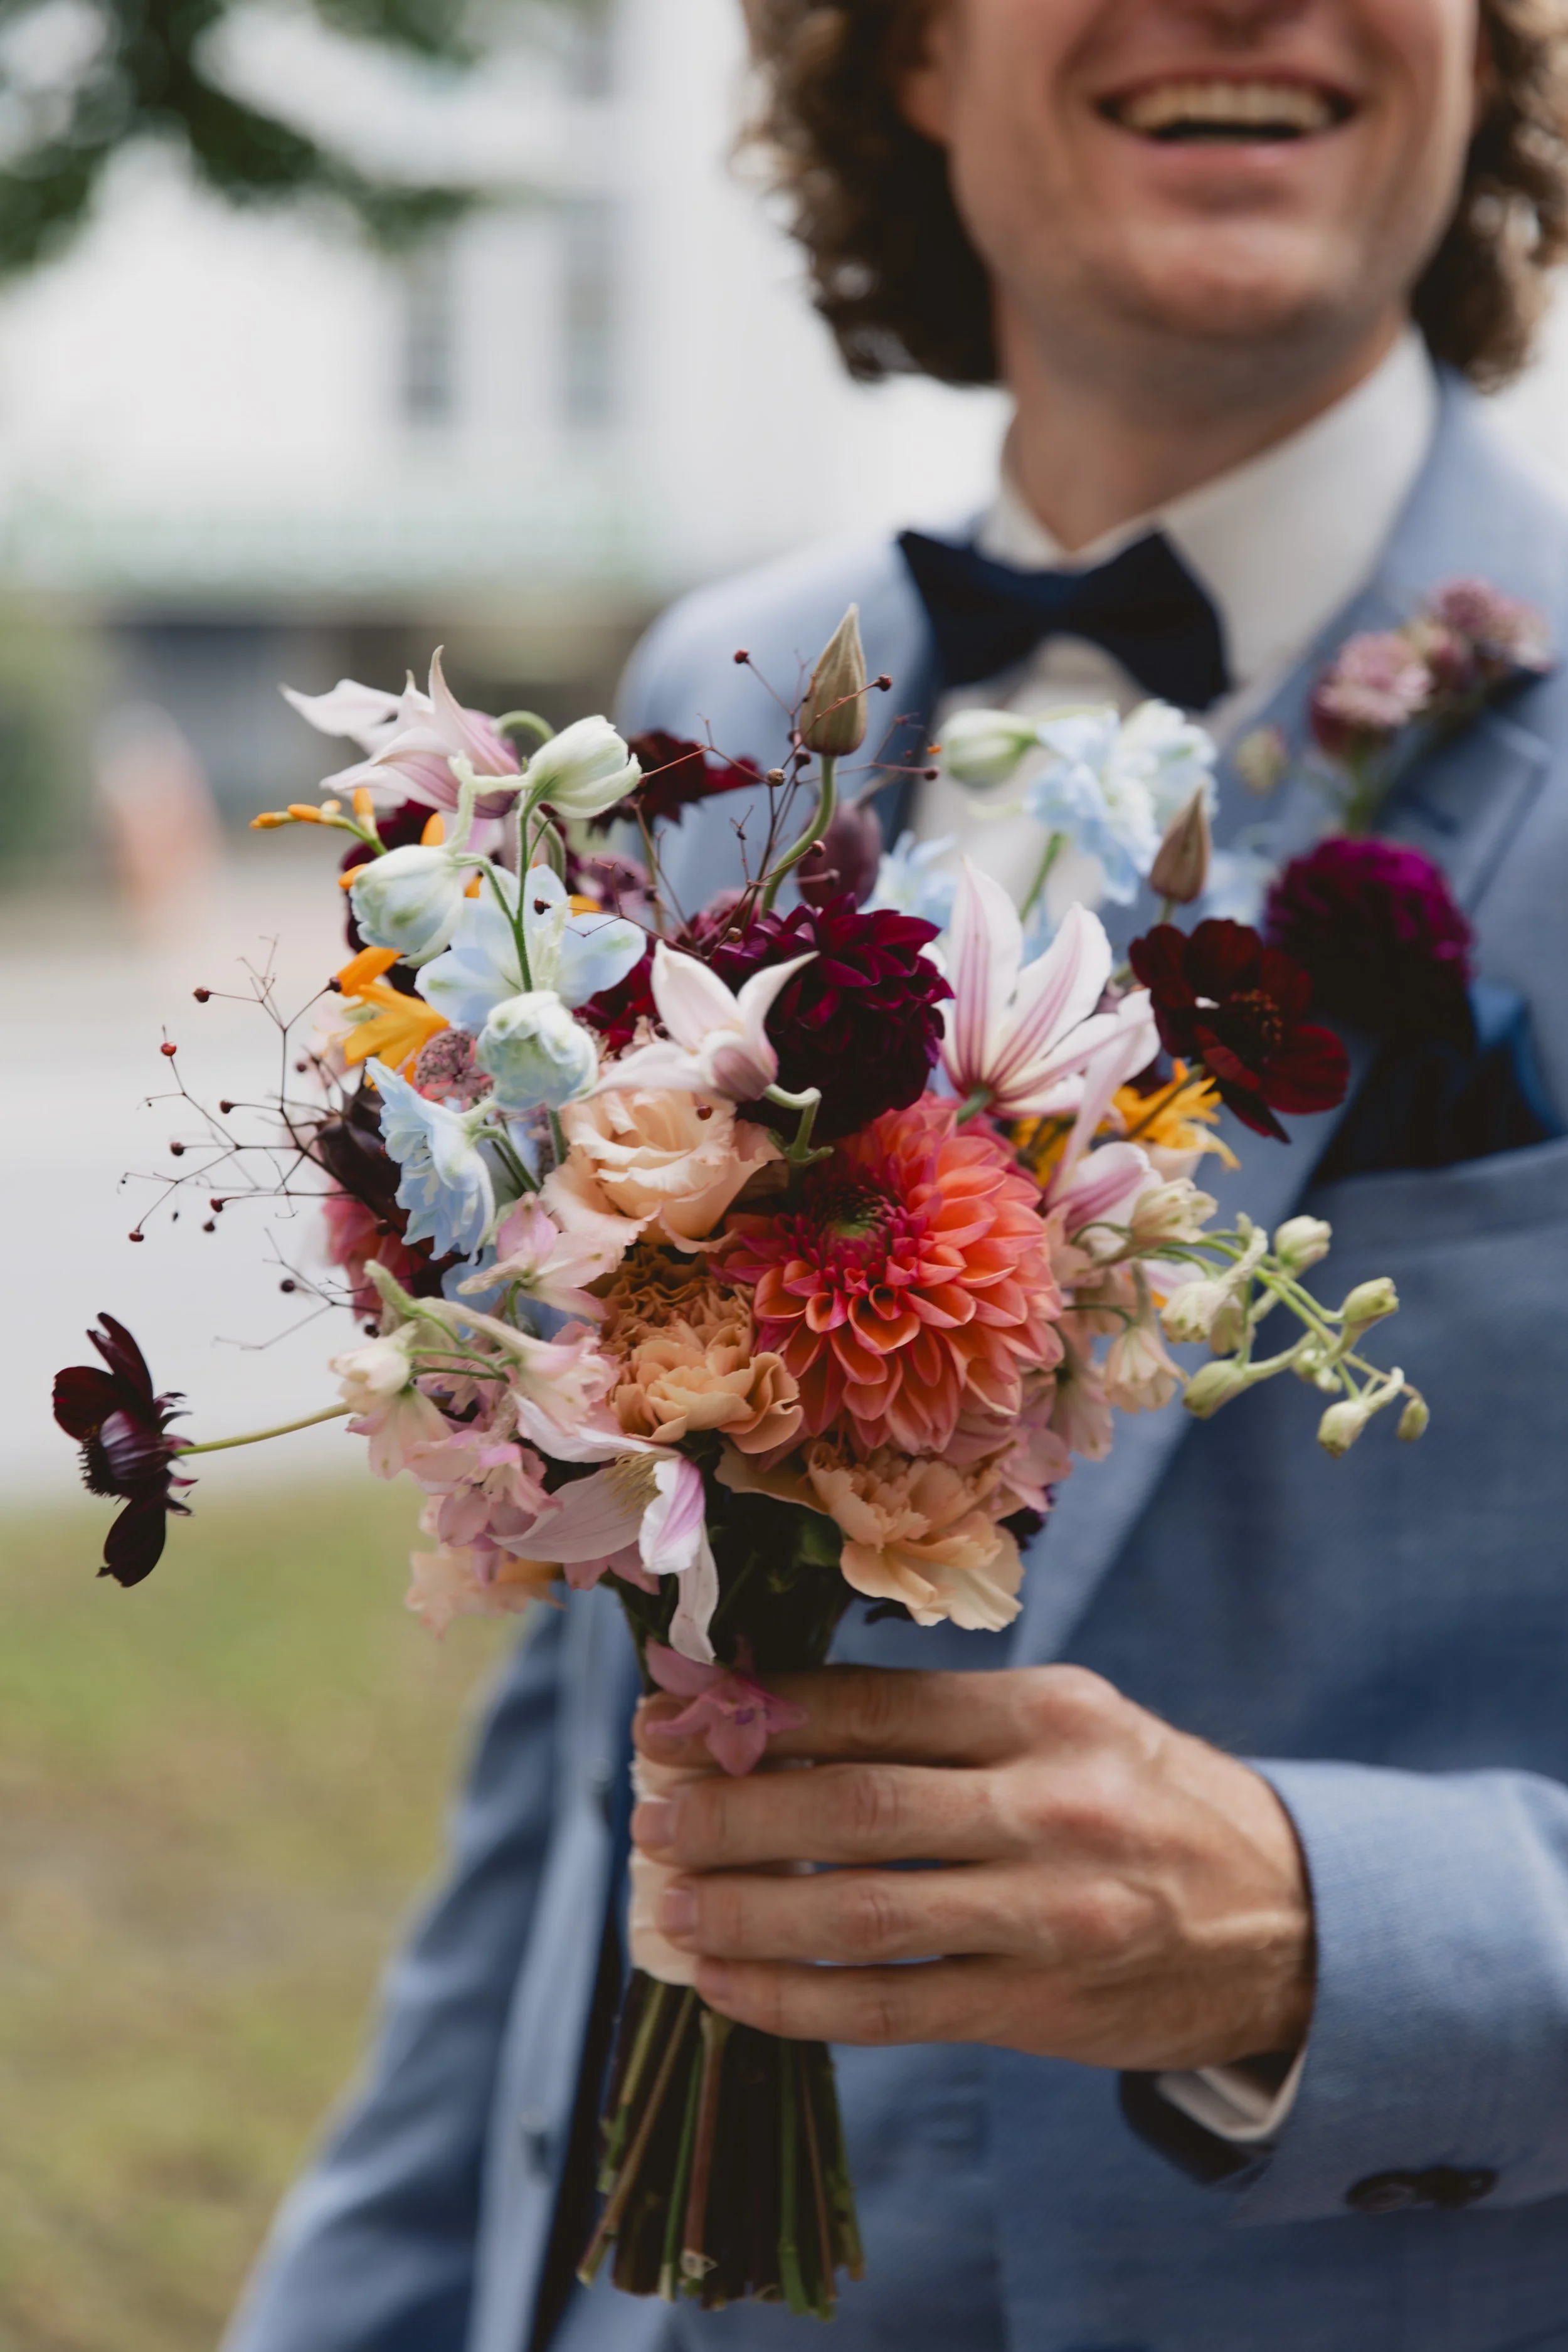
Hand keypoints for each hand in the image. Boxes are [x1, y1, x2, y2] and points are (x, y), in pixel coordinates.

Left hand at [631, 1665, 1313, 2070]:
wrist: (1293, 1919)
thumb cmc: (1149, 1798)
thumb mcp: (1073, 1722)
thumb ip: (943, 1720)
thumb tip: (771, 1716)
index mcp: (1049, 1714)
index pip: (874, 1706)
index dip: (757, 1713)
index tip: (669, 1716)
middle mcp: (1050, 1808)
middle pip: (853, 1808)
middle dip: (730, 1811)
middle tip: (647, 1812)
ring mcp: (1047, 1916)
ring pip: (858, 1916)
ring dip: (742, 1910)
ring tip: (665, 1901)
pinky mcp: (1038, 2008)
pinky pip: (890, 2009)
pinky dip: (791, 2001)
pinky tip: (725, 1985)